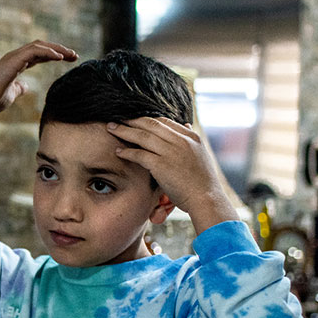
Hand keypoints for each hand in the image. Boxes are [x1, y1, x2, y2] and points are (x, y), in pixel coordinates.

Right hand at [0, 40, 76, 141]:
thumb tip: (26, 86)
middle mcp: (16, 57)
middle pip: (42, 46)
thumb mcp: (11, 94)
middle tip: (75, 56)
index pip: (40, 54)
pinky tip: (60, 58)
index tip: (69, 60)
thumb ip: (19, 88)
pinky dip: (49, 52)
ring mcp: (14, 57)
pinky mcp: (14, 60)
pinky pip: (35, 51)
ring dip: (58, 49)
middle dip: (60, 49)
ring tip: (72, 55)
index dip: (55, 55)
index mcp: (16, 63)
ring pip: (40, 45)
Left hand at [107, 117, 238, 233]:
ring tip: (111, 128)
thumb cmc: (202, 181)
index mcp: (191, 137)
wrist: (206, 198)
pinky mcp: (162, 165)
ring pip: (143, 136)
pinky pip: (140, 154)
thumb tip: (186, 124)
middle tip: (117, 118)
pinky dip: (127, 152)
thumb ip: (190, 139)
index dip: (146, 119)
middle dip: (132, 120)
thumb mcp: (200, 154)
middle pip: (151, 124)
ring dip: (124, 131)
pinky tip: (118, 151)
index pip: (164, 121)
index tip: (133, 119)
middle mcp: (181, 141)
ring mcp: (172, 152)